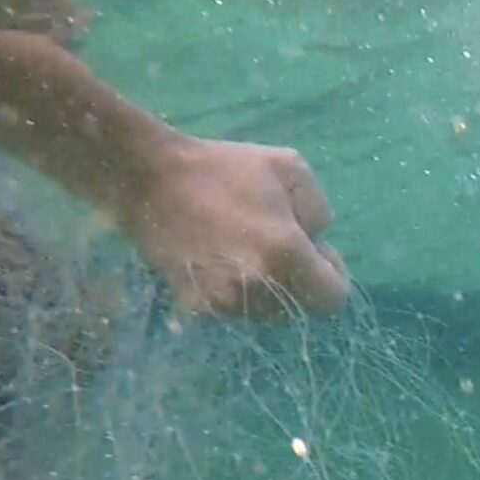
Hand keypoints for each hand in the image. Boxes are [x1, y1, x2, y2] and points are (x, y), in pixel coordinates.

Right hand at [119, 136, 350, 318]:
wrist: (147, 179)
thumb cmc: (222, 168)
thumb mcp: (290, 168)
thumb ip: (319, 211)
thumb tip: (318, 244)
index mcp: (284, 254)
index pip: (333, 299)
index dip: (332, 276)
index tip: (317, 252)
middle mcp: (258, 288)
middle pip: (302, 307)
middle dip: (301, 279)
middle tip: (278, 244)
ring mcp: (226, 303)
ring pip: (270, 312)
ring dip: (270, 287)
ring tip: (245, 247)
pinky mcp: (198, 308)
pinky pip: (238, 309)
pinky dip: (240, 291)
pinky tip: (222, 259)